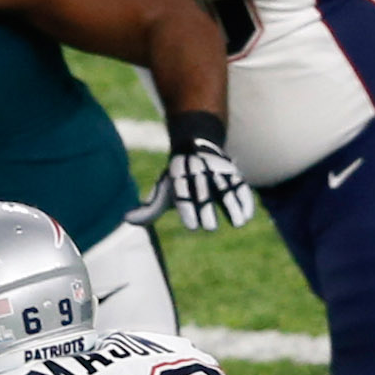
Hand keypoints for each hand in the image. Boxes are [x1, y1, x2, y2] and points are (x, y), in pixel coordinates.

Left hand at [129, 110, 256, 230]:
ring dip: (232, 205)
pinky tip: (247, 215)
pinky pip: (240, 185)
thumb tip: (127, 219)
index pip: (183, 194)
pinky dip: (244, 198)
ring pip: (225, 187)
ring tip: (237, 223)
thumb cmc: (177, 179)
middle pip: (204, 191)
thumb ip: (149, 209)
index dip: (188, 209)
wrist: (195, 147)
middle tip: (210, 227)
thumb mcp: (163, 190)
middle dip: (208, 208)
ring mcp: (216, 170)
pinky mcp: (231, 172)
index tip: (193, 227)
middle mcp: (198, 171)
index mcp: (178, 175)